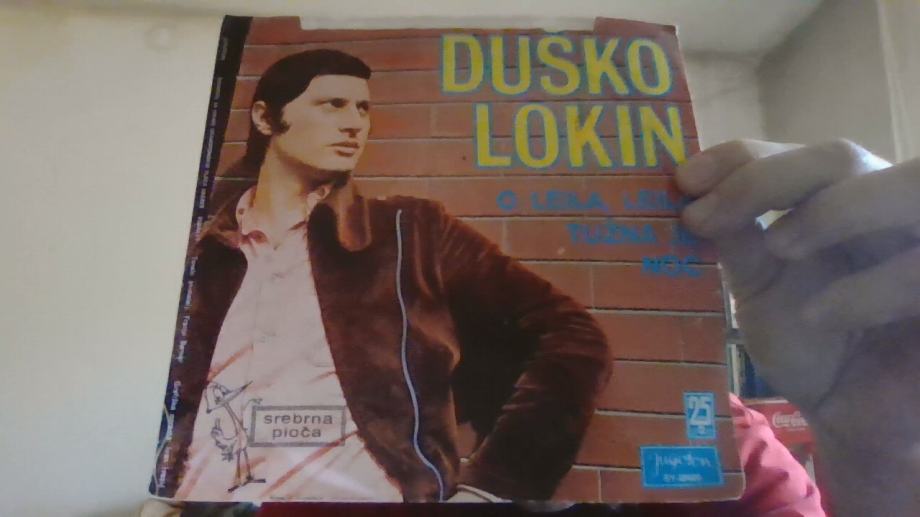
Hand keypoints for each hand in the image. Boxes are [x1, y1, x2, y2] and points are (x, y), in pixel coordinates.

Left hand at [676, 140, 919, 513]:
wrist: (850, 415)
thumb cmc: (807, 342)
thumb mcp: (759, 286)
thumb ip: (736, 239)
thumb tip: (690, 192)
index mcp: (839, 198)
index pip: (795, 153)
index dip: (741, 157)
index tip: (682, 180)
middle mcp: (884, 209)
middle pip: (840, 156)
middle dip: (768, 178)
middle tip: (707, 216)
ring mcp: (919, 245)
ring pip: (902, 187)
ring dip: (829, 213)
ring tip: (776, 248)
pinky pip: (919, 269)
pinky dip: (867, 288)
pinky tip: (819, 316)